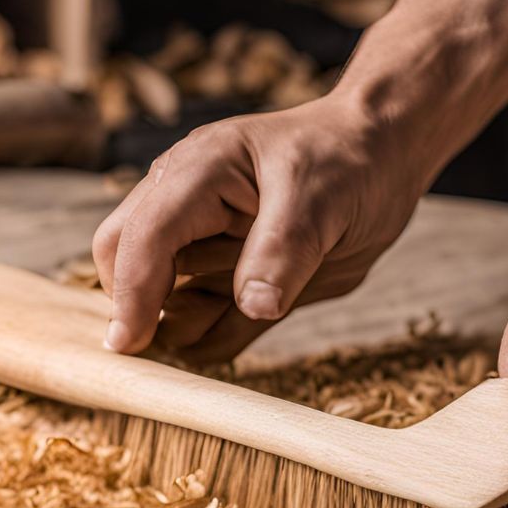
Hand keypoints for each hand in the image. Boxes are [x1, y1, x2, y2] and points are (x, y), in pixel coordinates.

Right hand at [92, 96, 424, 362]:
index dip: (132, 292)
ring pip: (165, 302)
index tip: (130, 344)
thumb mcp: (321, 197)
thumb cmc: (347, 160)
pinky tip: (260, 315)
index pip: (142, 237)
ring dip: (188, 323)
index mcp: (197, 174)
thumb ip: (283, 250)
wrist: (382, 159)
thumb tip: (252, 304)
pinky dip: (213, 337)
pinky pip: (205, 323)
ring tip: (258, 303)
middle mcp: (187, 208)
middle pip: (125, 264)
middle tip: (171, 348)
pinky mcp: (232, 281)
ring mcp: (207, 247)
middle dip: (141, 307)